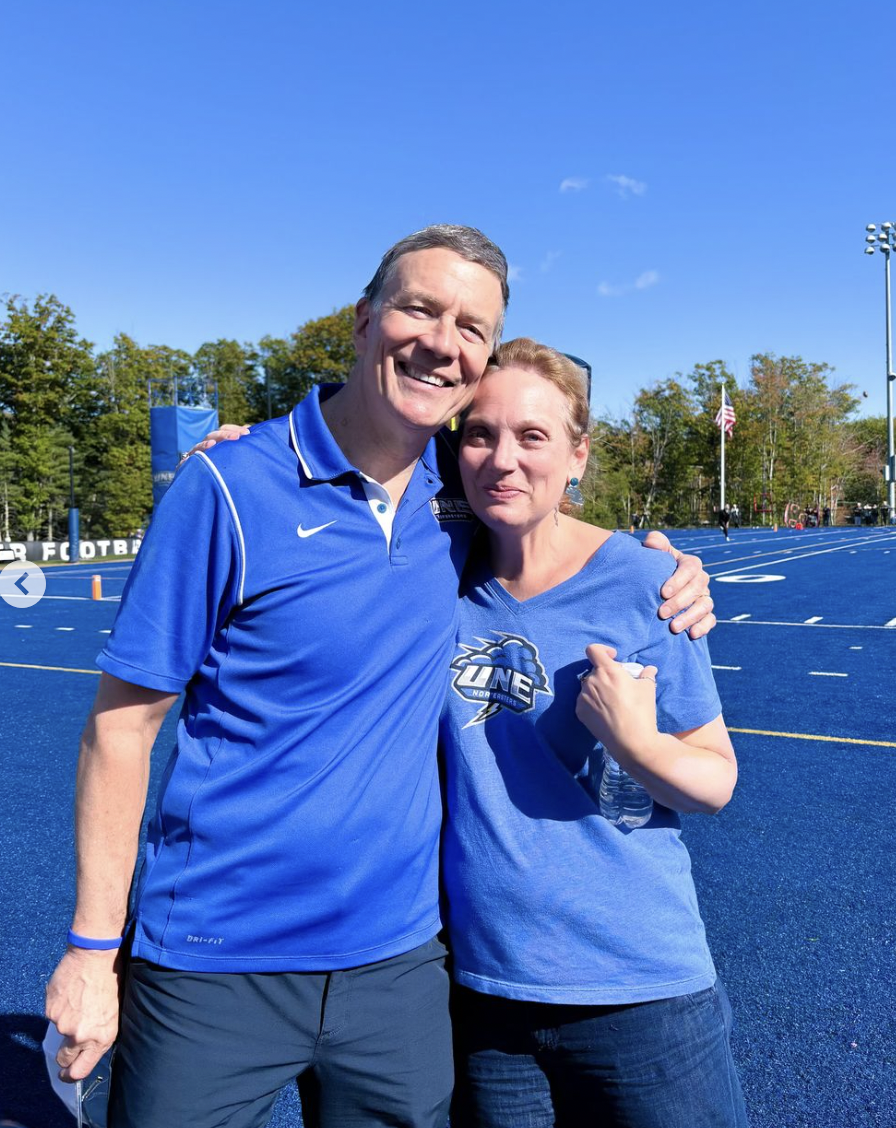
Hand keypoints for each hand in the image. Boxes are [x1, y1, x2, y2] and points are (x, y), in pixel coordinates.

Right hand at [45, 947, 121, 1081]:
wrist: (96, 955)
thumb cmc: (112, 979)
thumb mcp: (115, 1011)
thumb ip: (102, 1031)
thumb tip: (92, 1043)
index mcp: (101, 1037)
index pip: (81, 1071)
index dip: (72, 1074)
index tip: (68, 1073)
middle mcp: (80, 1036)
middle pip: (64, 1059)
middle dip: (65, 1054)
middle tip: (69, 1041)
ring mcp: (63, 1024)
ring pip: (59, 1030)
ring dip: (66, 1020)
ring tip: (79, 999)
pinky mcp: (51, 1010)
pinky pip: (53, 1013)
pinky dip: (59, 1005)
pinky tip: (70, 990)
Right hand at [178, 423, 250, 464]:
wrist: (205, 485)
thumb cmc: (223, 467)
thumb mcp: (233, 454)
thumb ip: (240, 443)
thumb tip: (248, 428)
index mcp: (217, 441)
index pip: (223, 429)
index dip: (234, 429)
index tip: (247, 433)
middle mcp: (206, 446)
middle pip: (212, 436)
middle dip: (224, 435)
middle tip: (237, 437)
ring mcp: (196, 455)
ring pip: (198, 447)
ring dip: (205, 444)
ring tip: (213, 444)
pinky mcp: (187, 467)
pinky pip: (186, 462)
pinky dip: (189, 460)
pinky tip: (195, 459)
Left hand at [575, 645, 658, 758]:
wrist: (631, 741)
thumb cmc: (641, 711)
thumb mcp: (648, 689)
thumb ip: (646, 674)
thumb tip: (650, 669)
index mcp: (607, 671)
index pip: (593, 650)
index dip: (603, 650)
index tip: (613, 657)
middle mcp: (591, 681)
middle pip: (595, 670)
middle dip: (606, 674)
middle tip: (620, 686)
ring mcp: (583, 697)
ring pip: (589, 686)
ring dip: (599, 688)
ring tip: (614, 702)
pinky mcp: (579, 712)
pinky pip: (584, 700)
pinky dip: (593, 702)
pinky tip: (606, 712)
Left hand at [642, 531, 715, 638]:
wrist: (654, 587)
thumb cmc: (653, 568)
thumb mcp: (653, 553)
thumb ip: (654, 543)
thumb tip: (652, 542)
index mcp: (689, 564)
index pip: (691, 568)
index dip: (679, 580)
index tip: (663, 593)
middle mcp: (700, 580)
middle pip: (697, 589)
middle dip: (680, 602)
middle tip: (661, 613)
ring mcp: (704, 597)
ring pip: (705, 606)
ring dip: (690, 617)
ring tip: (673, 628)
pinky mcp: (705, 614)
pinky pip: (710, 620)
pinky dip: (703, 627)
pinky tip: (691, 635)